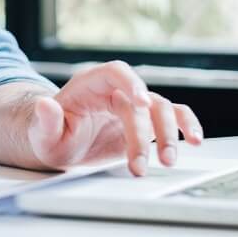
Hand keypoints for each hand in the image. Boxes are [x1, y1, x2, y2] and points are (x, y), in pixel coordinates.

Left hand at [27, 61, 202, 175]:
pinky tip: (195, 140)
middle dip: (144, 133)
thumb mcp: (42, 134)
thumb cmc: (51, 136)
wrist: (61, 145)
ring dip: (168, 134)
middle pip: (141, 101)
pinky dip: (186, 125)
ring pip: (161, 109)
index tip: (141, 102)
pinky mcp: (145, 122)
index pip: (116, 72)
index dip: (131, 83)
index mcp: (90, 84)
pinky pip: (173, 116)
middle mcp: (115, 91)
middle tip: (141, 164)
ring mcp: (133, 106)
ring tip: (167, 161)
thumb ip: (46, 121)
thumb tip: (44, 105)